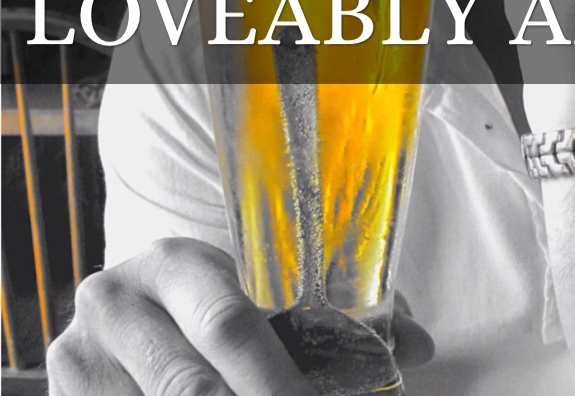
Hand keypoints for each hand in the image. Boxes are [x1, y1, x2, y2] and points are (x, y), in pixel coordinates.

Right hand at [47, 238, 433, 394]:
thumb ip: (339, 319)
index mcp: (175, 263)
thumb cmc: (213, 304)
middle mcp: (116, 304)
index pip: (231, 326)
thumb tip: (421, 346)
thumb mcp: (262, 294)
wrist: (131, 313)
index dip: (283, 382)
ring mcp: (80, 360)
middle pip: (195, 389)